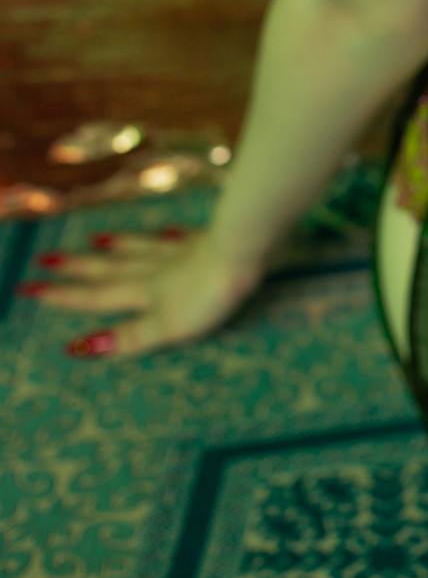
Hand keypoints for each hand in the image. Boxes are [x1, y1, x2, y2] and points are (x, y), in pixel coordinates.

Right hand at [17, 227, 264, 357]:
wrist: (243, 248)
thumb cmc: (209, 293)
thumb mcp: (168, 325)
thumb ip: (130, 336)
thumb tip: (85, 348)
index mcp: (146, 291)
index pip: (98, 295)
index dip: (65, 297)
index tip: (33, 290)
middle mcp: (157, 269)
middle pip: (110, 268)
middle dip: (76, 269)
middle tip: (45, 260)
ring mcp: (181, 252)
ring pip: (139, 249)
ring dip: (115, 247)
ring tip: (95, 240)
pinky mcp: (206, 243)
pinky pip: (176, 238)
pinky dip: (164, 235)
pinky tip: (166, 230)